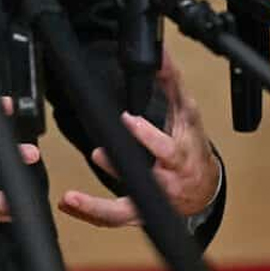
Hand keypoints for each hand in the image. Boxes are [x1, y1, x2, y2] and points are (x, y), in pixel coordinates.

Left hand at [57, 50, 219, 226]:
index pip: (167, 149)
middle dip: (121, 168)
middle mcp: (165, 184)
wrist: (202, 187)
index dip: (148, 136)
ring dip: (97, 206)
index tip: (129, 119)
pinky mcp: (136, 215)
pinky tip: (68, 203)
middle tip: (98, 153)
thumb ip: (172, 82)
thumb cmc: (192, 145)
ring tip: (71, 197)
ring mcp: (150, 203)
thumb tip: (160, 52)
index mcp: (179, 157)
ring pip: (125, 210)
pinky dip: (89, 213)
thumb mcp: (187, 113)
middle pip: (146, 181)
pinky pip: (112, 219)